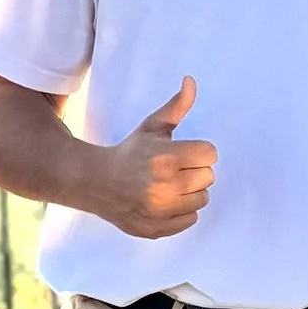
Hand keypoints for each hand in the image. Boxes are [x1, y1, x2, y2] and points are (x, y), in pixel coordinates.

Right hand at [93, 75, 216, 238]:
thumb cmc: (130, 152)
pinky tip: (164, 201)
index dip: (199, 151)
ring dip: (190, 192)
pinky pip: (191, 219)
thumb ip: (176, 106)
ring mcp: (160, 210)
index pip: (210, 154)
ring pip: (202, 199)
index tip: (183, 153)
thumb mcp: (152, 127)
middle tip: (174, 170)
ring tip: (169, 185)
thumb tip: (191, 80)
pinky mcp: (157, 228)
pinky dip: (182, 211)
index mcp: (166, 157)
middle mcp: (165, 186)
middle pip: (209, 177)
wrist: (97, 183)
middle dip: (194, 171)